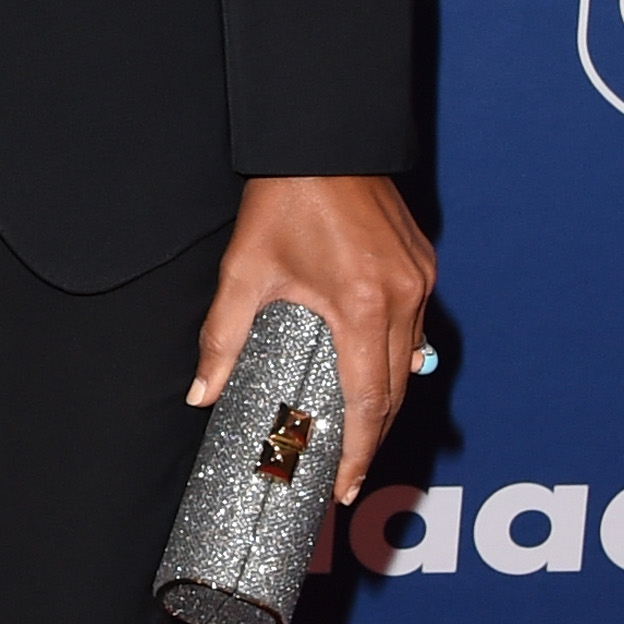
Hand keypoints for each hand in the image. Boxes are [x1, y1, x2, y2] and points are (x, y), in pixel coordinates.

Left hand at [191, 175, 435, 505]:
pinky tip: (369, 368)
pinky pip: (415, 326)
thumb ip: (222, 340)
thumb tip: (201, 394)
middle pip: (395, 390)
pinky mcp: (423, 265)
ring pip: (411, 360)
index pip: (368, 401)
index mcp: (360, 306)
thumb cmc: (283, 200)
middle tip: (348, 471)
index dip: (359, 451)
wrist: (322, 138)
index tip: (346, 485)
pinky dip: (396, 356)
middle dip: (373, 436)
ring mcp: (418, 280)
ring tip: (357, 429)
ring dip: (386, 397)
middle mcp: (402, 297)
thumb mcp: (244, 273)